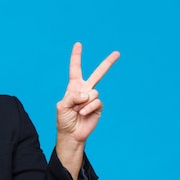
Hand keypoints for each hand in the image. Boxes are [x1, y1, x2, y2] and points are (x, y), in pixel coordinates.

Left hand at [55, 43, 119, 174]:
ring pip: (92, 92)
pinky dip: (87, 108)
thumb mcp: (62, 106)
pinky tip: (83, 114)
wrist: (71, 134)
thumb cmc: (64, 120)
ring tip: (77, 111)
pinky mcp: (99, 107)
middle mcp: (85, 90)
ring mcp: (93, 98)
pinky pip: (95, 102)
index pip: (75, 69)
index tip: (78, 44)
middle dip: (108, 63)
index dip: (76, 57)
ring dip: (82, 103)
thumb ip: (72, 96)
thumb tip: (86, 94)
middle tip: (117, 53)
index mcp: (74, 87)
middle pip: (98, 74)